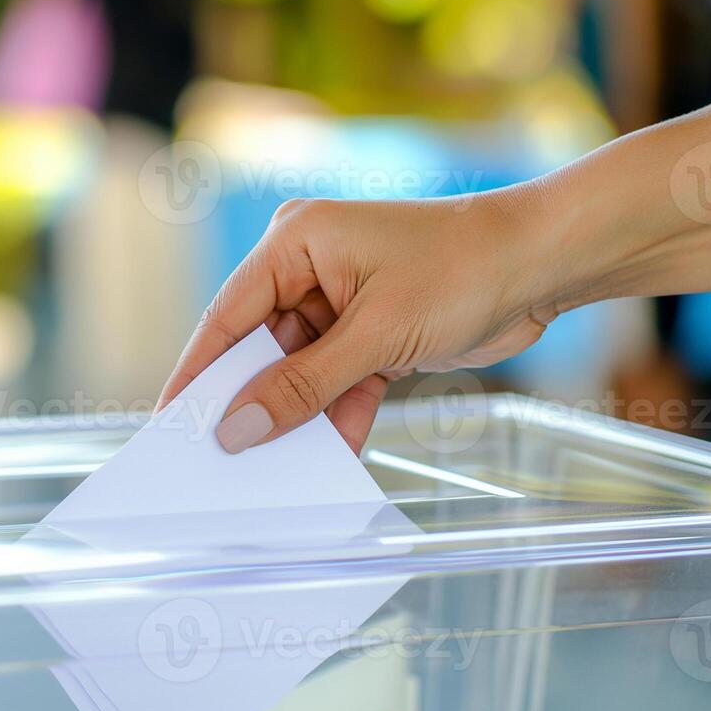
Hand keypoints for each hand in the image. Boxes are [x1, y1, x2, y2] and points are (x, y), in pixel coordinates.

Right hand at [156, 187, 581, 453]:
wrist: (539, 265)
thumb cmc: (459, 270)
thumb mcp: (373, 336)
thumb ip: (303, 385)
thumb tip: (239, 428)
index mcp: (295, 242)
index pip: (227, 315)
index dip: (197, 371)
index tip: (170, 420)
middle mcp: (310, 268)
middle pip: (260, 347)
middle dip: (251, 401)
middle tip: (221, 457)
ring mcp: (342, 301)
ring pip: (300, 371)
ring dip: (299, 415)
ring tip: (276, 468)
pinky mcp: (372, 332)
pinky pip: (338, 380)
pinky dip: (338, 414)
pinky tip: (332, 454)